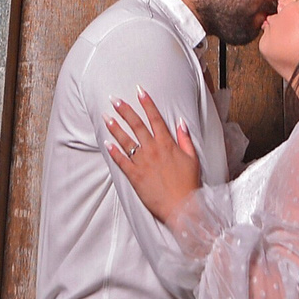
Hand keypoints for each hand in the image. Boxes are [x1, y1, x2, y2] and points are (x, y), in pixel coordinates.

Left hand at [106, 90, 201, 225]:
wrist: (182, 207)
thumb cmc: (189, 184)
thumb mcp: (192, 158)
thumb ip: (185, 139)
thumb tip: (180, 122)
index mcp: (167, 144)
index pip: (155, 118)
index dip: (147, 103)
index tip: (139, 91)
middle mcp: (153, 150)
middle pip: (136, 125)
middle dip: (125, 111)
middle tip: (115, 100)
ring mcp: (142, 163)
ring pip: (126, 141)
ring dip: (115, 128)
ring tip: (106, 117)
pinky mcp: (135, 176)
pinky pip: (121, 161)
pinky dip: (113, 152)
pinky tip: (106, 143)